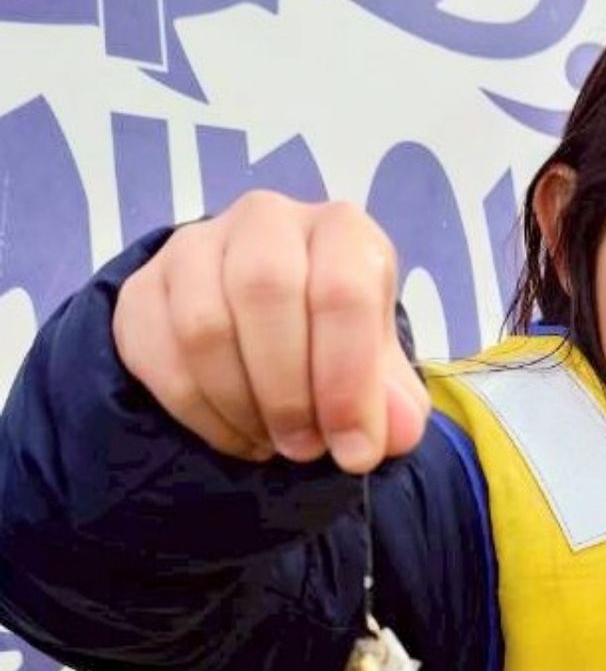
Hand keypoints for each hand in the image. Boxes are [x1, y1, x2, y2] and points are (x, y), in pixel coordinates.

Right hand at [113, 190, 428, 471]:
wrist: (267, 330)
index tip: (354, 450)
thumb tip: (397, 433)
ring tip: (273, 442)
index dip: (348, 383)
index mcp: (342, 232)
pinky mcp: (143, 287)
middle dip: (288, 394)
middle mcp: (267, 220)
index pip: (343, 291)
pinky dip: (198, 413)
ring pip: (204, 325)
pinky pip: (156, 352)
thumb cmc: (337, 347)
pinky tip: (235, 434)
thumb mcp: (383, 377)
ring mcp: (194, 246)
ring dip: (242, 406)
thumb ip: (397, 405)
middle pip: (265, 293)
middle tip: (305, 448)